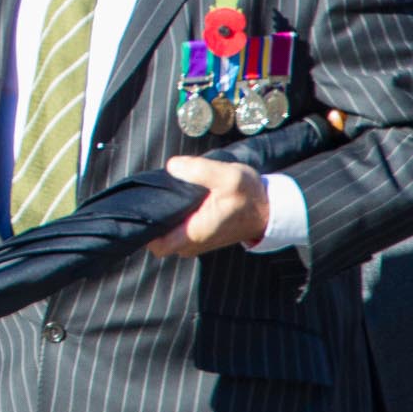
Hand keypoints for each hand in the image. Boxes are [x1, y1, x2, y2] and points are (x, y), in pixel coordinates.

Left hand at [147, 157, 268, 257]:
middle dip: (153, 219)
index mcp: (195, 233)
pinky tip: (176, 199)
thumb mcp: (228, 176)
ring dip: (164, 217)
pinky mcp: (200, 234)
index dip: (145, 229)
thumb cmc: (249, 195)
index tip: (142, 208)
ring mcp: (197, 240)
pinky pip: (177, 229)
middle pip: (158, 238)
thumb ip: (199, 169)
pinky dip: (174, 217)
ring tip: (166, 195)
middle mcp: (193, 242)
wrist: (270, 209)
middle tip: (154, 196)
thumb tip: (172, 166)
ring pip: (167, 233)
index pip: (157, 245)